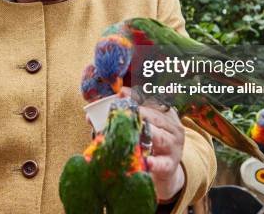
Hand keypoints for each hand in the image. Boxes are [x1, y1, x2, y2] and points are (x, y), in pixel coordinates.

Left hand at [122, 87, 184, 202]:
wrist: (164, 170)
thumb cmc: (149, 143)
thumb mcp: (140, 128)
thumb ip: (123, 118)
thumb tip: (90, 116)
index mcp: (165, 114)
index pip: (152, 101)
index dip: (137, 96)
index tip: (121, 93)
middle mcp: (172, 127)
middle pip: (156, 117)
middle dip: (140, 112)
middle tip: (125, 111)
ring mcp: (173, 146)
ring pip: (161, 137)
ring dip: (149, 133)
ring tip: (137, 130)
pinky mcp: (170, 165)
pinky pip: (162, 163)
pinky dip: (155, 162)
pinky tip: (147, 162)